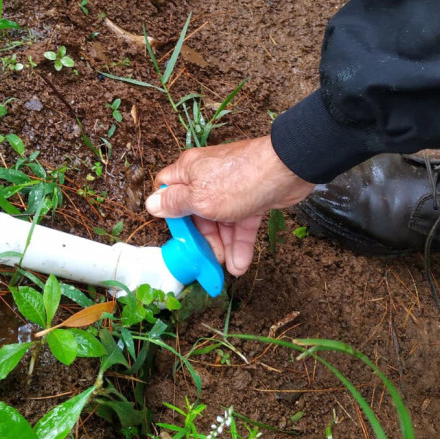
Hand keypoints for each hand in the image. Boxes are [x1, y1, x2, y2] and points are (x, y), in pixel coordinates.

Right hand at [145, 135, 314, 275]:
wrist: (287, 169)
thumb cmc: (239, 180)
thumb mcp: (199, 198)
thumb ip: (175, 204)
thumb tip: (151, 204)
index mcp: (188, 171)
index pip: (168, 191)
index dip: (169, 213)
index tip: (178, 234)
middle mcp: (206, 178)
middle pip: (196, 212)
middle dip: (203, 238)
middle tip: (207, 258)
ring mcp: (229, 188)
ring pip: (220, 221)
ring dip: (224, 246)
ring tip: (230, 269)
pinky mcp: (250, 198)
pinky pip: (240, 223)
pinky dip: (240, 242)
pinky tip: (241, 263)